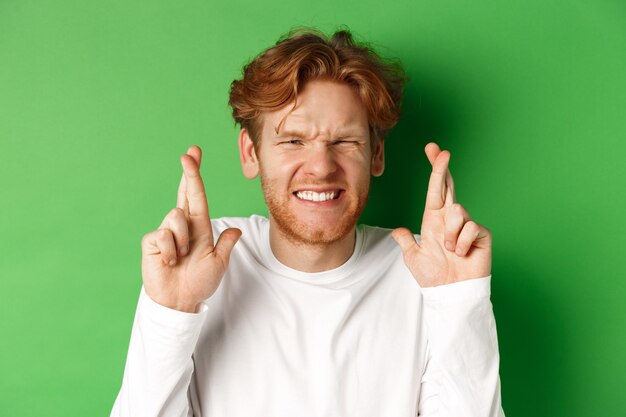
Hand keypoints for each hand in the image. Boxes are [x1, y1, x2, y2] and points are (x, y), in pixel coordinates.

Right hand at [141, 146, 240, 311]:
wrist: (180, 301)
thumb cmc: (198, 283)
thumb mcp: (218, 262)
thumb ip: (225, 244)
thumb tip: (236, 230)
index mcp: (199, 226)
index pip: (196, 195)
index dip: (194, 175)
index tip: (193, 154)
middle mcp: (182, 225)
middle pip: (184, 193)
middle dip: (188, 172)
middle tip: (189, 153)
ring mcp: (165, 232)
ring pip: (176, 217)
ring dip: (183, 240)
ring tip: (182, 258)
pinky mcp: (152, 242)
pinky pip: (163, 235)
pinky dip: (171, 251)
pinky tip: (169, 262)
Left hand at [392, 143, 490, 286]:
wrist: (450, 293)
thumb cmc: (434, 277)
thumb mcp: (413, 257)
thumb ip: (406, 241)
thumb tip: (397, 231)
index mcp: (434, 220)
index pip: (436, 190)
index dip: (435, 170)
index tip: (433, 150)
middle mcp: (451, 219)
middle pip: (449, 186)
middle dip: (443, 168)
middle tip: (441, 151)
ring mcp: (467, 226)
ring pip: (457, 211)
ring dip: (450, 233)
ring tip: (450, 251)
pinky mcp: (481, 234)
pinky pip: (470, 228)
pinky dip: (461, 243)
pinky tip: (462, 254)